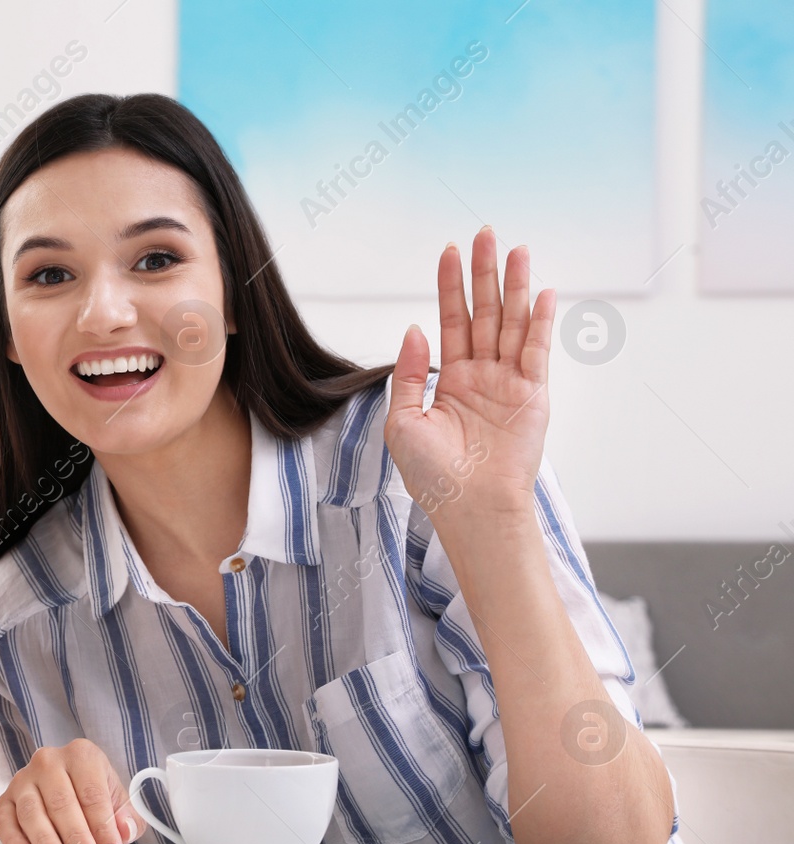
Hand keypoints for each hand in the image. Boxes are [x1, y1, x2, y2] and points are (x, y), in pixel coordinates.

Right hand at [0, 739, 141, 843]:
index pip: (92, 794)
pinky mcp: (5, 798)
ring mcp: (23, 779)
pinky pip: (4, 819)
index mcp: (81, 755)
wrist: (68, 785)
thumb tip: (124, 830)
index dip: (102, 827)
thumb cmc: (93, 794)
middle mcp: (49, 762)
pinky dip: (13, 841)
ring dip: (45, 841)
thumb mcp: (119, 801)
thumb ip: (128, 818)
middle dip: (75, 837)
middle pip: (61, 802)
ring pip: (32, 811)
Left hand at [385, 227, 555, 525]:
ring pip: (512, 324)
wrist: (469, 508)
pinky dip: (539, 322)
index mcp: (449, 380)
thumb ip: (409, 373)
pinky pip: (536, 351)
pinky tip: (541, 293)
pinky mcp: (533, 396)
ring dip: (515, 286)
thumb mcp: (403, 421)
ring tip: (516, 249)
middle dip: (484, 273)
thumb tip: (414, 328)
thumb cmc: (432, 475)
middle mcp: (481, 376)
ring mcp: (509, 383)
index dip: (450, 287)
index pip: (450, 322)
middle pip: (484, 313)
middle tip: (485, 233)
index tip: (448, 251)